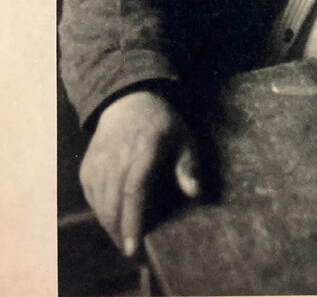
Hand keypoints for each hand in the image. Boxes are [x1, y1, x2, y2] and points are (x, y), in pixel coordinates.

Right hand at [79, 89, 200, 256]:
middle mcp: (116, 157)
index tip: (134, 247)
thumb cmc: (162, 123)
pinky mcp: (87, 166)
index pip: (134, 192)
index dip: (133, 222)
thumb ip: (188, 166)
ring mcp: (98, 161)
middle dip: (120, 232)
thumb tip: (195, 193)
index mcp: (143, 150)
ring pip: (99, 204)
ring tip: (124, 238)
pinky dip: (100, 211)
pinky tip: (112, 218)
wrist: (129, 101)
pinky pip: (91, 196)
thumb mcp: (183, 138)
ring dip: (110, 225)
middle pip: (113, 204)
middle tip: (133, 250)